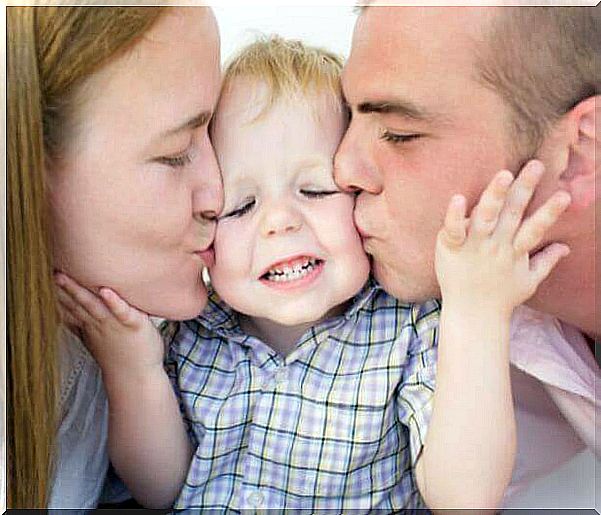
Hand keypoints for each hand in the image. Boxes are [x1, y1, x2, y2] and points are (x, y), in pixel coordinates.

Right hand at [55, 273, 163, 374]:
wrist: (137, 377)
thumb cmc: (122, 355)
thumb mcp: (96, 339)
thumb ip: (82, 324)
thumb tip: (66, 314)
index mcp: (92, 324)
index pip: (70, 305)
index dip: (57, 291)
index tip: (41, 275)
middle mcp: (100, 323)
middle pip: (78, 302)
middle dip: (63, 287)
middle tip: (46, 271)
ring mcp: (115, 324)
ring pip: (94, 305)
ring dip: (79, 291)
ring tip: (64, 277)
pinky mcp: (134, 324)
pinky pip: (123, 312)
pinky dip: (114, 301)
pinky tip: (105, 291)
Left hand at [435, 160, 570, 316]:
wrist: (472, 315)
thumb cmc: (500, 297)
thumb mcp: (528, 280)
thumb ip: (546, 261)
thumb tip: (566, 248)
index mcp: (514, 250)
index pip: (536, 228)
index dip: (550, 212)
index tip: (565, 194)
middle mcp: (496, 245)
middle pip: (513, 213)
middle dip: (525, 188)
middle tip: (535, 165)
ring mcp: (473, 246)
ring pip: (486, 216)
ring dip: (495, 195)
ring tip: (504, 175)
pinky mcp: (451, 248)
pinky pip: (454, 230)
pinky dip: (455, 215)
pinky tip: (457, 198)